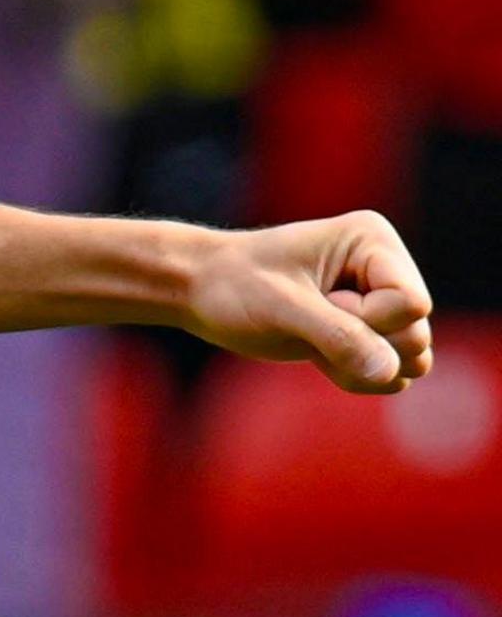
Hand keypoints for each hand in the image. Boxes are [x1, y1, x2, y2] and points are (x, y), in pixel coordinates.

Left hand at [181, 212, 436, 393]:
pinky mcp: (371, 332)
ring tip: (308, 338)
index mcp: (372, 241)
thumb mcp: (280, 307)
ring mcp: (382, 302)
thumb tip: (392, 372)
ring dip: (356, 365)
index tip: (316, 300)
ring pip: (411, 360)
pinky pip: (391, 375)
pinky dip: (353, 375)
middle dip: (359, 344)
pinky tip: (314, 353)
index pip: (411, 305)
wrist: (199, 292)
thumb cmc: (232, 286)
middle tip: (305, 320)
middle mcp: (387, 268)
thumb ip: (339, 337)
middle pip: (417, 336)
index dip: (365, 319)